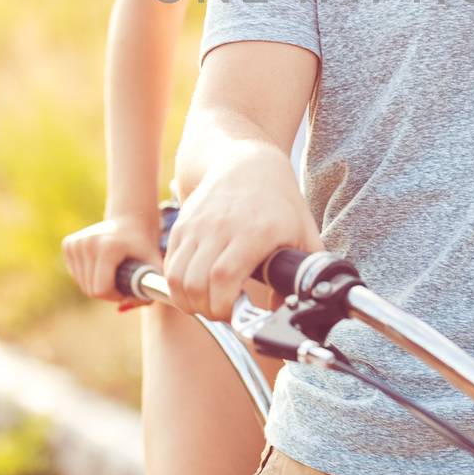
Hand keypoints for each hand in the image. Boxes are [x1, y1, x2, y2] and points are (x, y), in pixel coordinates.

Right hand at [61, 212, 159, 302]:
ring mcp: (76, 242)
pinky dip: (88, 275)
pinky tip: (101, 264)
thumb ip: (146, 294)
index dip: (115, 296)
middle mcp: (88, 242)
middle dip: (107, 292)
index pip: (101, 290)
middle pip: (90, 289)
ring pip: (81, 284)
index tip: (127, 289)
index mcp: (108, 247)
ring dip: (97, 284)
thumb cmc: (145, 247)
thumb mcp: (153, 269)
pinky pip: (76, 274)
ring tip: (113, 272)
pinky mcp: (68, 244)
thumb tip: (120, 309)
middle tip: (122, 281)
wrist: (132, 219)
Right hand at [164, 149, 321, 321]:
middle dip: (207, 309)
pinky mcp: (182, 224)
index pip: (224, 277)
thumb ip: (302, 273)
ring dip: (189, 301)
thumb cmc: (278, 200)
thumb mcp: (303, 233)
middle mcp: (221, 227)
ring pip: (177, 277)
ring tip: (207, 303)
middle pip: (197, 283)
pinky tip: (195, 287)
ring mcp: (198, 225)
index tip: (234, 312)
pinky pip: (170, 264)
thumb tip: (285, 308)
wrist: (246, 161)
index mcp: (254, 232)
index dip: (223, 305)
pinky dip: (177, 284)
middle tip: (222, 311)